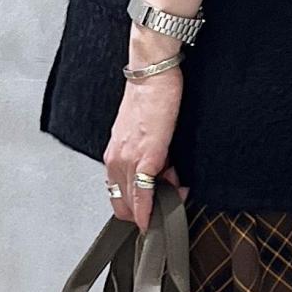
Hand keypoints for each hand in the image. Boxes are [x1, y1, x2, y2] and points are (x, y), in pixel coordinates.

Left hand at [104, 43, 187, 234]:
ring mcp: (127, 160)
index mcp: (115, 155)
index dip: (137, 210)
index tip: (153, 214)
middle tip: (166, 203)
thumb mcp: (147, 135)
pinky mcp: (144, 157)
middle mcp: (115, 160)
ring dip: (156, 205)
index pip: (120, 196)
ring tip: (176, 187)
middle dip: (145, 212)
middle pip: (122, 205)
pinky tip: (157, 216)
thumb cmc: (151, 100)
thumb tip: (167, 179)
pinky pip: (143, 193)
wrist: (152, 76)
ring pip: (133, 201)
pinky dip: (149, 209)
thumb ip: (152, 160)